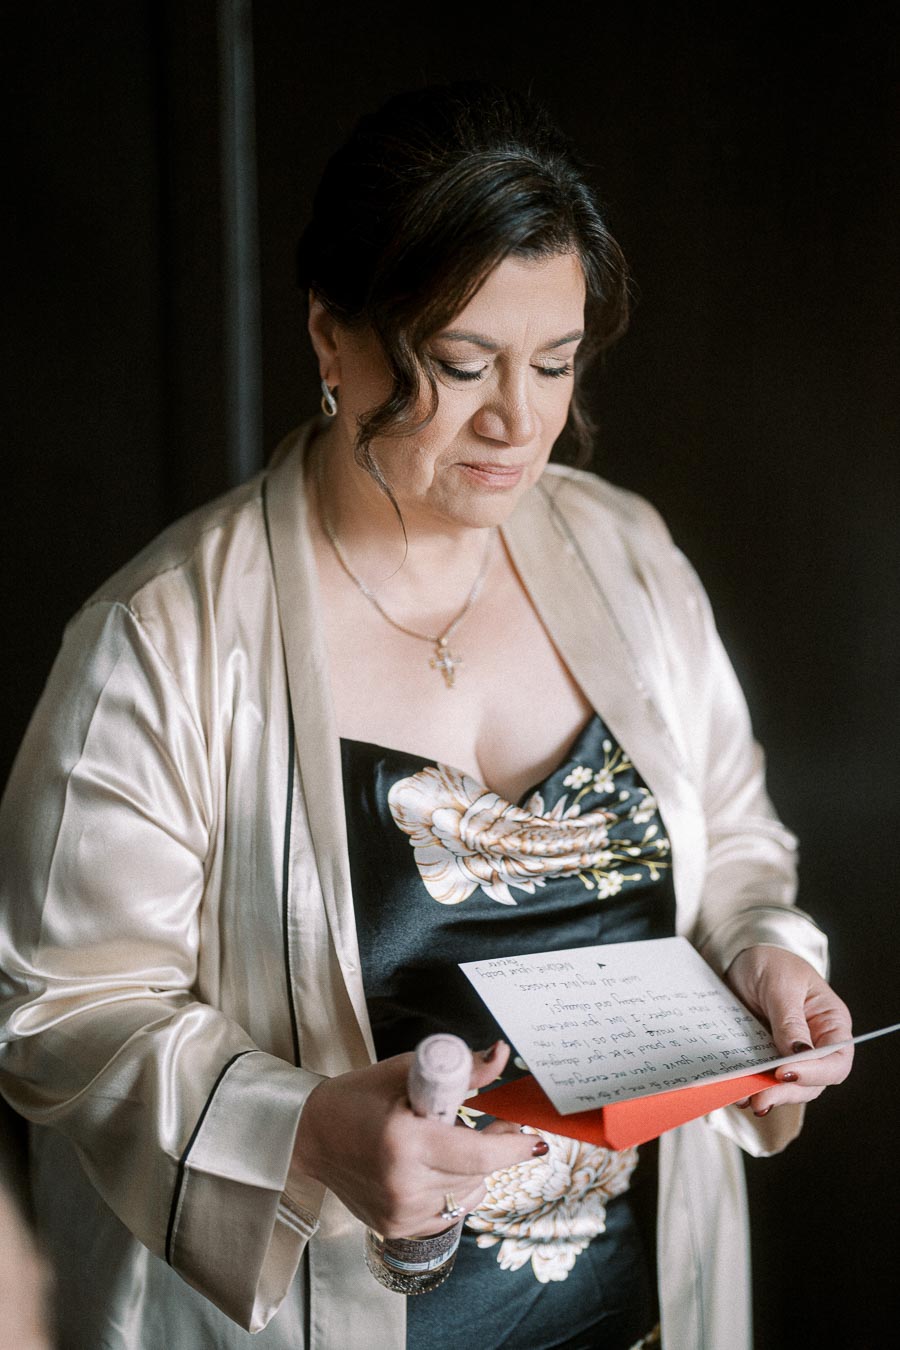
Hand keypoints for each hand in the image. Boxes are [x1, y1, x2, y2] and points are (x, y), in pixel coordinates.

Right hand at [286, 1041, 543, 1235]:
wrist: (311, 1136)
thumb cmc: (360, 1097)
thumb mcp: (407, 1072)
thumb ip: (461, 1068)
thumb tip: (500, 1056)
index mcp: (405, 1140)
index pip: (479, 1154)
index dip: (513, 1148)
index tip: (535, 1139)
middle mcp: (403, 1182)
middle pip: (478, 1174)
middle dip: (498, 1151)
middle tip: (498, 1127)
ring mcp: (399, 1212)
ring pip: (467, 1195)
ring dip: (474, 1171)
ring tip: (451, 1143)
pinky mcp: (395, 1228)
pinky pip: (447, 1213)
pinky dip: (453, 1190)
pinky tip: (436, 1168)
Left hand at [724, 945, 852, 1115]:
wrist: (741, 957)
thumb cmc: (770, 962)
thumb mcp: (780, 985)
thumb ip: (790, 1021)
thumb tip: (799, 1055)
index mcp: (831, 1023)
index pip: (835, 1061)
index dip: (814, 1073)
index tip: (784, 1072)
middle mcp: (816, 1043)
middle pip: (813, 1082)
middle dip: (787, 1092)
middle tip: (760, 1098)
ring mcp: (791, 1053)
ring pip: (789, 1086)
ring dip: (769, 1095)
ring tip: (745, 1098)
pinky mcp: (767, 1056)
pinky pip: (765, 1078)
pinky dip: (753, 1086)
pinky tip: (738, 1090)